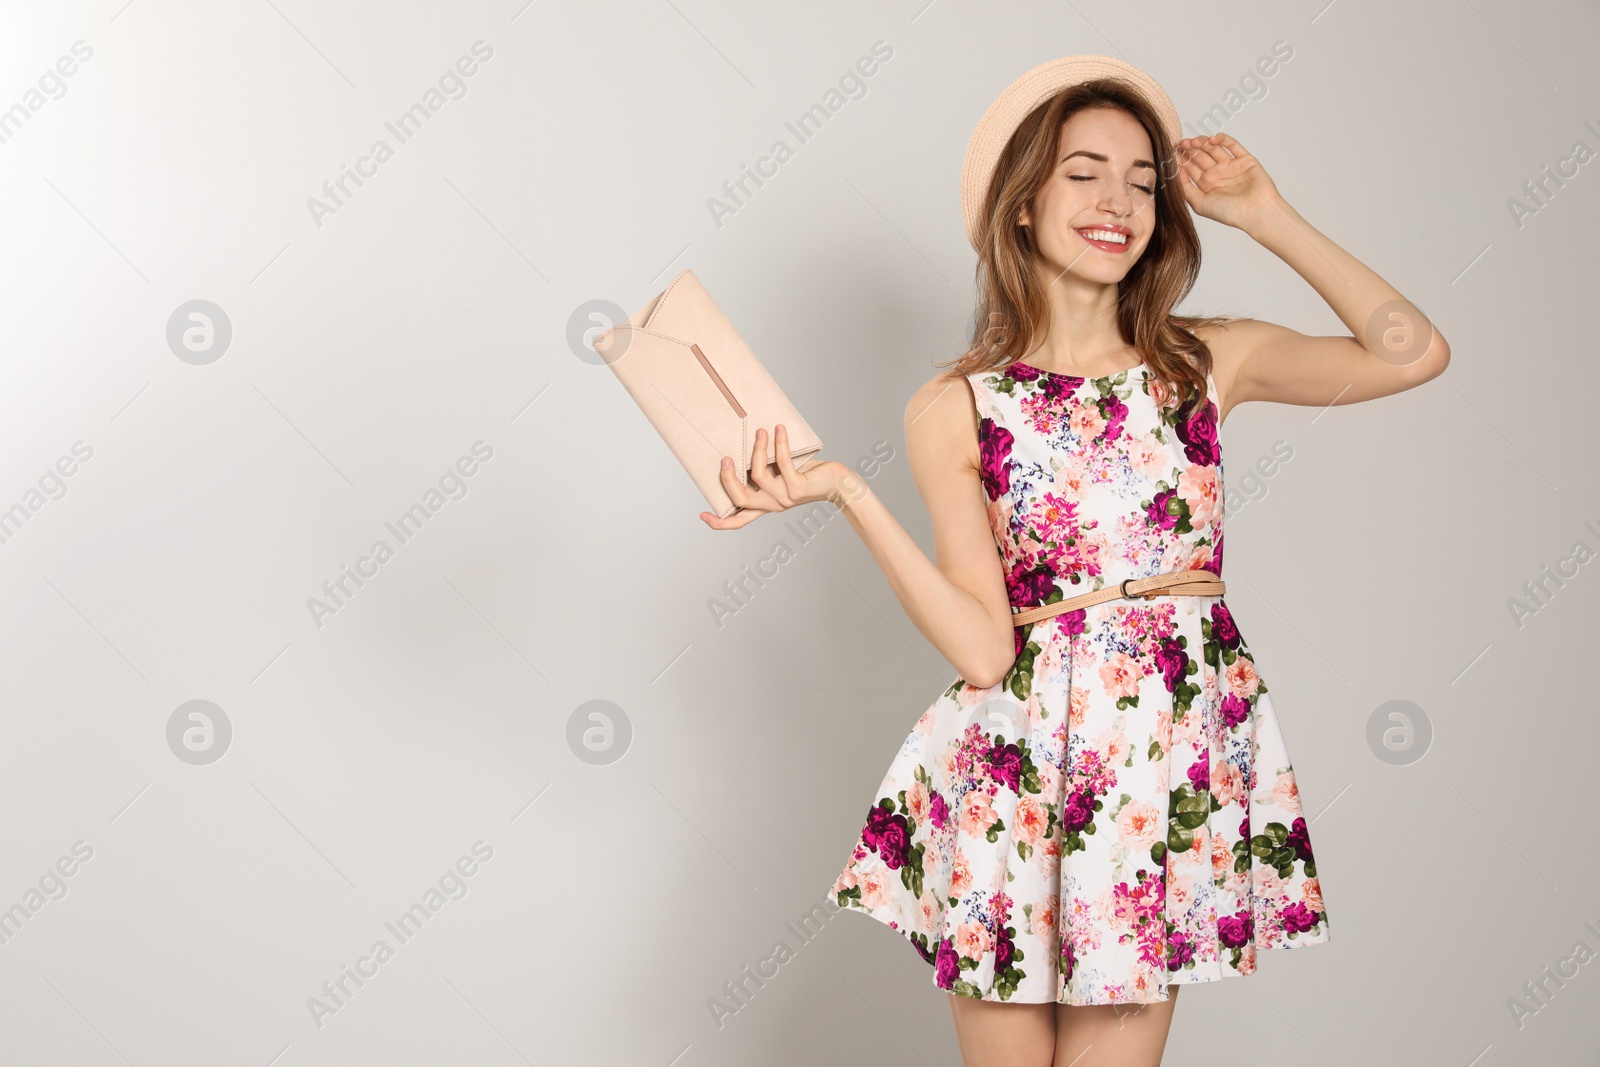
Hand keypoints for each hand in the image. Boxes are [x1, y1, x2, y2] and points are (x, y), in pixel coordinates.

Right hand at [699, 424, 851, 529]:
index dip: (720, 522)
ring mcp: (786, 498)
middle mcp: (774, 505)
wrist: (839, 483)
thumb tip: (748, 442)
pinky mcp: (798, 489)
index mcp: (767, 505)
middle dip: (728, 479)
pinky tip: (779, 430)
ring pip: (758, 476)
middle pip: (741, 499)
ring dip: (758, 450)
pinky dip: (779, 444)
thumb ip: (767, 469)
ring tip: (761, 431)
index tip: (702, 516)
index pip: (740, 520)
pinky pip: (783, 464)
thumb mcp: (783, 474)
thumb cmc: (810, 475)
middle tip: (725, 458)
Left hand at [1174, 133, 1285, 233]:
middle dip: (1190, 150)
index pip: (1191, 168)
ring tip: (1194, 142)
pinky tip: (1212, 139)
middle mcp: (1218, 175)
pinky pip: (1232, 145)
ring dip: (1203, 143)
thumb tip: (1174, 175)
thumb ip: (1186, 190)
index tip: (1173, 153)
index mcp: (1207, 186)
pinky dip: (1222, 139)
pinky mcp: (1245, 160)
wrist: (1256, 211)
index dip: (1181, 160)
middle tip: (1182, 144)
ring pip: (1214, 149)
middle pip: (1200, 156)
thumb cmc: (1229, 213)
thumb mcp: (1200, 204)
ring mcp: (1231, 166)